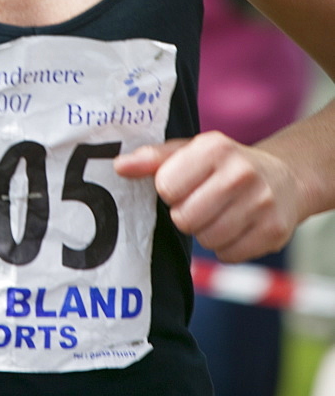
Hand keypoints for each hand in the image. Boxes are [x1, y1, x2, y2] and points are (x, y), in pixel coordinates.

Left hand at [114, 131, 299, 262]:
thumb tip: (118, 167)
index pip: (166, 187)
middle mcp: (241, 172)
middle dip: (186, 215)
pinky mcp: (274, 231)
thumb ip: (152, 159)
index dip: (170, 191)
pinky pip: (228, 255)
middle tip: (201, 202)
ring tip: (218, 213)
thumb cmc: (223, 165)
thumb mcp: (189, 152)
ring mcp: (261, 202)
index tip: (184, 185)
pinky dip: (226, 247)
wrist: (283, 178)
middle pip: (185, 218)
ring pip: (207, 239)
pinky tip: (236, 226)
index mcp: (214, 147)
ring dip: (205, 232)